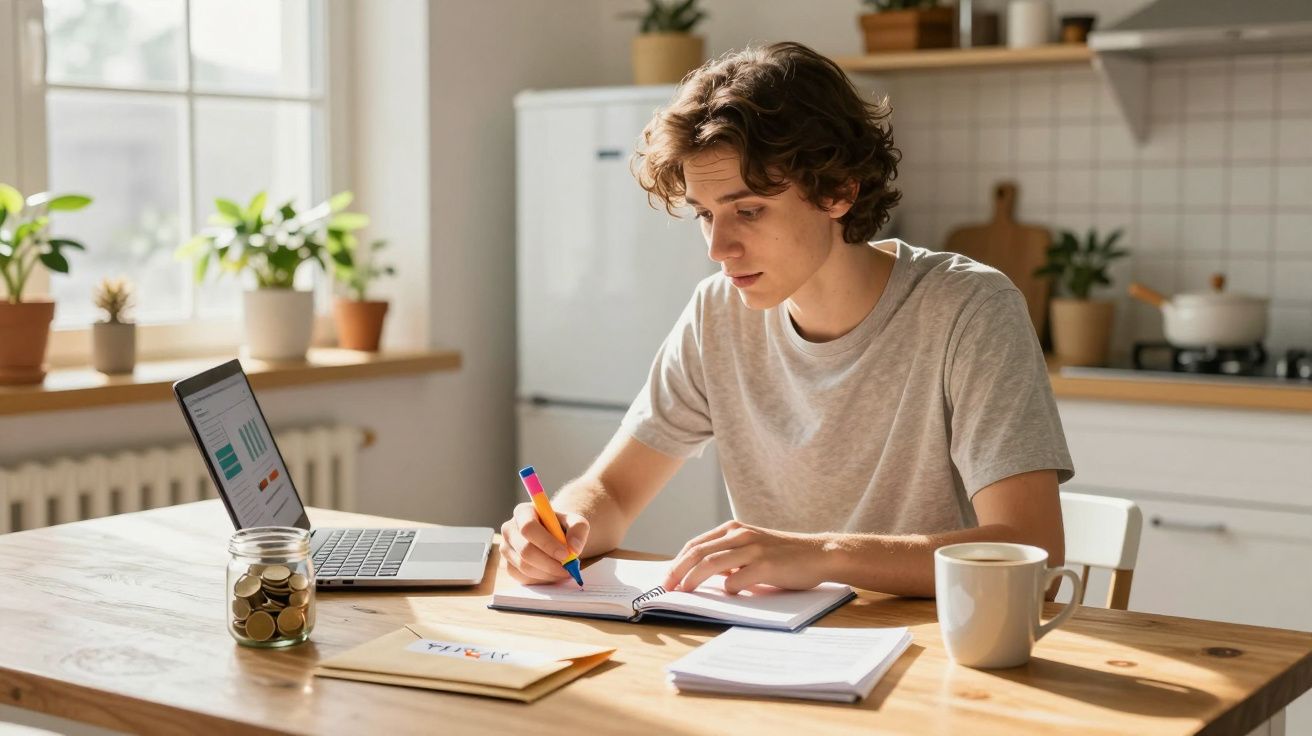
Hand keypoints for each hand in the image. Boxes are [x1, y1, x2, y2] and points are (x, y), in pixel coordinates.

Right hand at [499, 502, 589, 584]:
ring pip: (524, 567)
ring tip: (564, 570)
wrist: (555, 538)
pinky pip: (524, 578)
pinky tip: (554, 573)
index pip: (528, 528)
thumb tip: (573, 548)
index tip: (565, 554)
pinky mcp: (509, 566)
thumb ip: (578, 529)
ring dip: (548, 573)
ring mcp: (506, 549)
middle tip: (568, 568)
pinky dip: (542, 579)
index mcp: (523, 512)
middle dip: (549, 563)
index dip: (547, 543)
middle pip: (525, 550)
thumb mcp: (576, 522)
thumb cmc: (562, 527)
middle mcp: (509, 529)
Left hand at [662, 520, 832, 594]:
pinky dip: (727, 590)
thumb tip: (702, 575)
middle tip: (667, 588)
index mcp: (735, 529)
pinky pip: (737, 581)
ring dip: (693, 579)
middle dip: (677, 571)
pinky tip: (729, 595)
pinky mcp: (766, 565)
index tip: (667, 578)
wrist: (819, 554)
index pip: (696, 544)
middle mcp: (741, 535)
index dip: (677, 562)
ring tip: (684, 592)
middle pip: (698, 552)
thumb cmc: (784, 555)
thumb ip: (730, 556)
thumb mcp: (752, 547)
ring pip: (712, 564)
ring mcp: (753, 549)